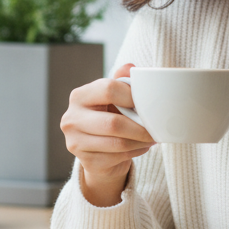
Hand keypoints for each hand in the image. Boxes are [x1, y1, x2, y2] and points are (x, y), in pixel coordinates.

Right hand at [60, 63, 154, 206]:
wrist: (99, 151)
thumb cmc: (109, 117)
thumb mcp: (115, 97)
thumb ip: (122, 81)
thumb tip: (131, 67)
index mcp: (79, 96)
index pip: (109, 89)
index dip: (133, 96)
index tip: (147, 103)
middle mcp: (71, 118)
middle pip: (113, 123)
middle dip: (141, 127)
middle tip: (157, 128)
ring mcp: (75, 142)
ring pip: (118, 143)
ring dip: (141, 141)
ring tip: (152, 137)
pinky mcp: (86, 162)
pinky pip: (118, 157)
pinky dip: (136, 151)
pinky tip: (142, 146)